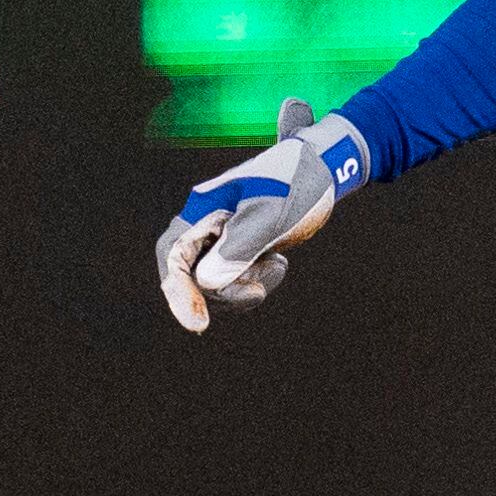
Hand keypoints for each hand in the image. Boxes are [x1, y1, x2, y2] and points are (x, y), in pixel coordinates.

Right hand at [154, 99, 370, 332]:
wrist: (322, 170)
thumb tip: (206, 283)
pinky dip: (254, 284)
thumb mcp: (271, 215)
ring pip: (213, 287)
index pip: (173, 256)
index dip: (178, 291)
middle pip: (192, 279)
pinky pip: (233, 284)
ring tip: (276, 264)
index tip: (198, 325)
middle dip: (226, 292)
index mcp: (202, 210)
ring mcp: (220, 241)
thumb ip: (238, 248)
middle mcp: (204, 227)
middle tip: (259, 288)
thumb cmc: (296, 182)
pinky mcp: (237, 252)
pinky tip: (277, 264)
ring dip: (244, 288)